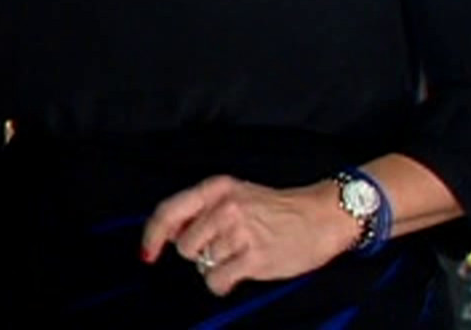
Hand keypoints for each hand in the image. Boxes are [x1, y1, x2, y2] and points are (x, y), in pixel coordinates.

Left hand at [138, 175, 358, 295]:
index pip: (169, 211)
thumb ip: (202, 210)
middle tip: (225, 246)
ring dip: (217, 266)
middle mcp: (225, 207)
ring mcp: (240, 232)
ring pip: (202, 265)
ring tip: (241, 254)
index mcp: (217, 188)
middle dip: (200, 252)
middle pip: (186, 245)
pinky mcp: (254, 257)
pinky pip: (217, 281)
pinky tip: (240, 272)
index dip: (153, 235)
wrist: (322, 217)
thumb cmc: (277, 209)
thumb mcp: (236, 195)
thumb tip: (168, 234)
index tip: (148, 254)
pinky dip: (223, 283)